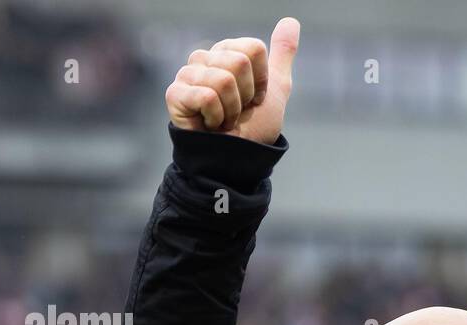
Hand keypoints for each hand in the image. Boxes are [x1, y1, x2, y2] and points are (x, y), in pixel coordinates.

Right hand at [166, 17, 298, 144]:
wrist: (237, 161)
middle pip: (239, 62)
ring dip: (232, 110)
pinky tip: (209, 125)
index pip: (253, 48)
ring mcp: (187, 74)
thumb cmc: (253, 128)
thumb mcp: (276, 89)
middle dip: (246, 96)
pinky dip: (216, 117)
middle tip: (237, 112)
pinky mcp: (175, 94)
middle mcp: (204, 58)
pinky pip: (207, 96)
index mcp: (226, 52)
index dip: (262, 80)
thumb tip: (291, 20)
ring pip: (223, 79)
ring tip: (224, 120)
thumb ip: (282, 55)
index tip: (254, 98)